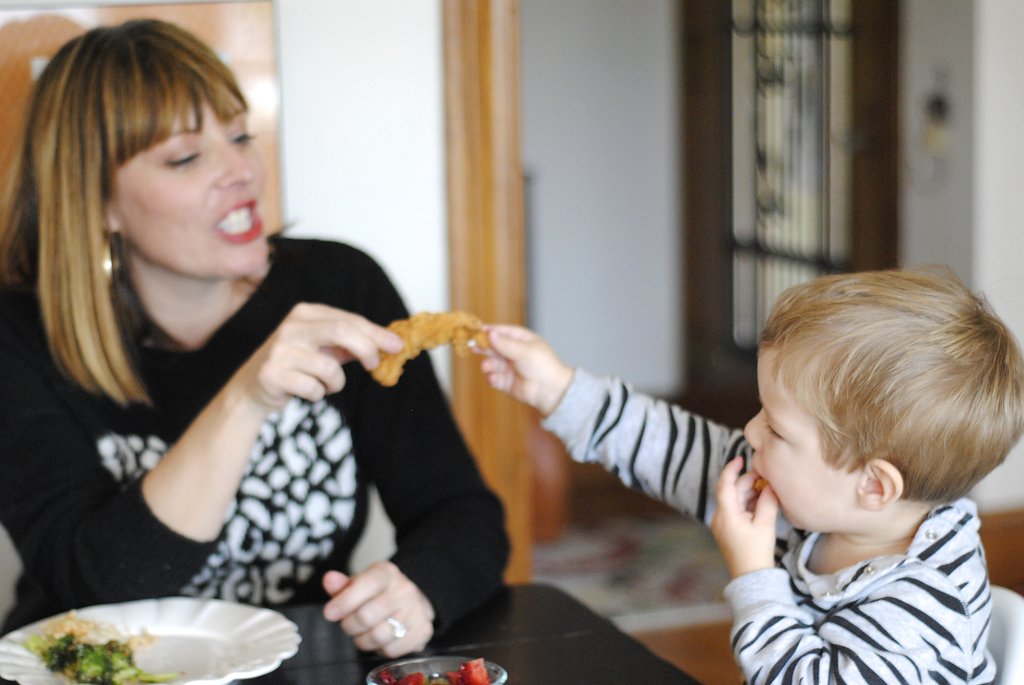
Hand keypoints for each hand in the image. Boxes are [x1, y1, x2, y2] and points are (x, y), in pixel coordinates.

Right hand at [231, 303, 402, 412]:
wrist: (252, 388)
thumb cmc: (297, 365)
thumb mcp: (324, 348)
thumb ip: (352, 344)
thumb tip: (392, 344)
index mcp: (306, 313)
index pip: (350, 320)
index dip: (376, 333)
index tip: (398, 346)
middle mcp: (292, 326)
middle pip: (342, 332)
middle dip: (366, 349)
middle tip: (375, 366)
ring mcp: (280, 350)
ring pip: (329, 368)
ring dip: (336, 383)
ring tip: (324, 384)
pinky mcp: (271, 374)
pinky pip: (313, 388)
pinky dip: (318, 394)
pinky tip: (306, 391)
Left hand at [321, 562, 434, 656]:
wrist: (412, 601)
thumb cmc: (378, 594)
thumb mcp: (359, 584)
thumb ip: (342, 585)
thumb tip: (329, 579)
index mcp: (387, 573)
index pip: (366, 584)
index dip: (345, 601)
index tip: (329, 613)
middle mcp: (405, 589)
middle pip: (366, 616)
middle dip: (350, 625)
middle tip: (349, 624)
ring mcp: (416, 610)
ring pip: (378, 637)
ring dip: (363, 640)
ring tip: (365, 632)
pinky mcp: (423, 631)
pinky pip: (391, 651)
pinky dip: (381, 649)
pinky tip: (383, 638)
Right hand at [479, 324, 573, 415]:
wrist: (550, 390)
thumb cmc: (543, 366)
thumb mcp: (524, 351)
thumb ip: (505, 343)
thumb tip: (490, 333)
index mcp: (522, 340)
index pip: (502, 332)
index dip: (490, 331)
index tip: (477, 330)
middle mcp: (514, 352)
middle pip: (494, 347)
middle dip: (484, 347)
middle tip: (473, 346)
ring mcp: (510, 367)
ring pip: (492, 363)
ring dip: (488, 364)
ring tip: (488, 366)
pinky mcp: (507, 382)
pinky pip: (494, 378)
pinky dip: (492, 378)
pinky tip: (494, 378)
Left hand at [710, 457, 777, 577]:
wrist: (751, 577)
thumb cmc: (756, 551)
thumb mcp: (765, 524)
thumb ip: (767, 501)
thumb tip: (770, 485)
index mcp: (725, 514)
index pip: (724, 485)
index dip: (731, 469)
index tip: (741, 459)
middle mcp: (720, 516)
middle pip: (732, 492)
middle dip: (748, 482)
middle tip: (767, 478)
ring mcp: (723, 524)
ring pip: (736, 500)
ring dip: (750, 493)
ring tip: (768, 490)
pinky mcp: (729, 529)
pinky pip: (738, 510)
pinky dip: (749, 503)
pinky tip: (763, 501)